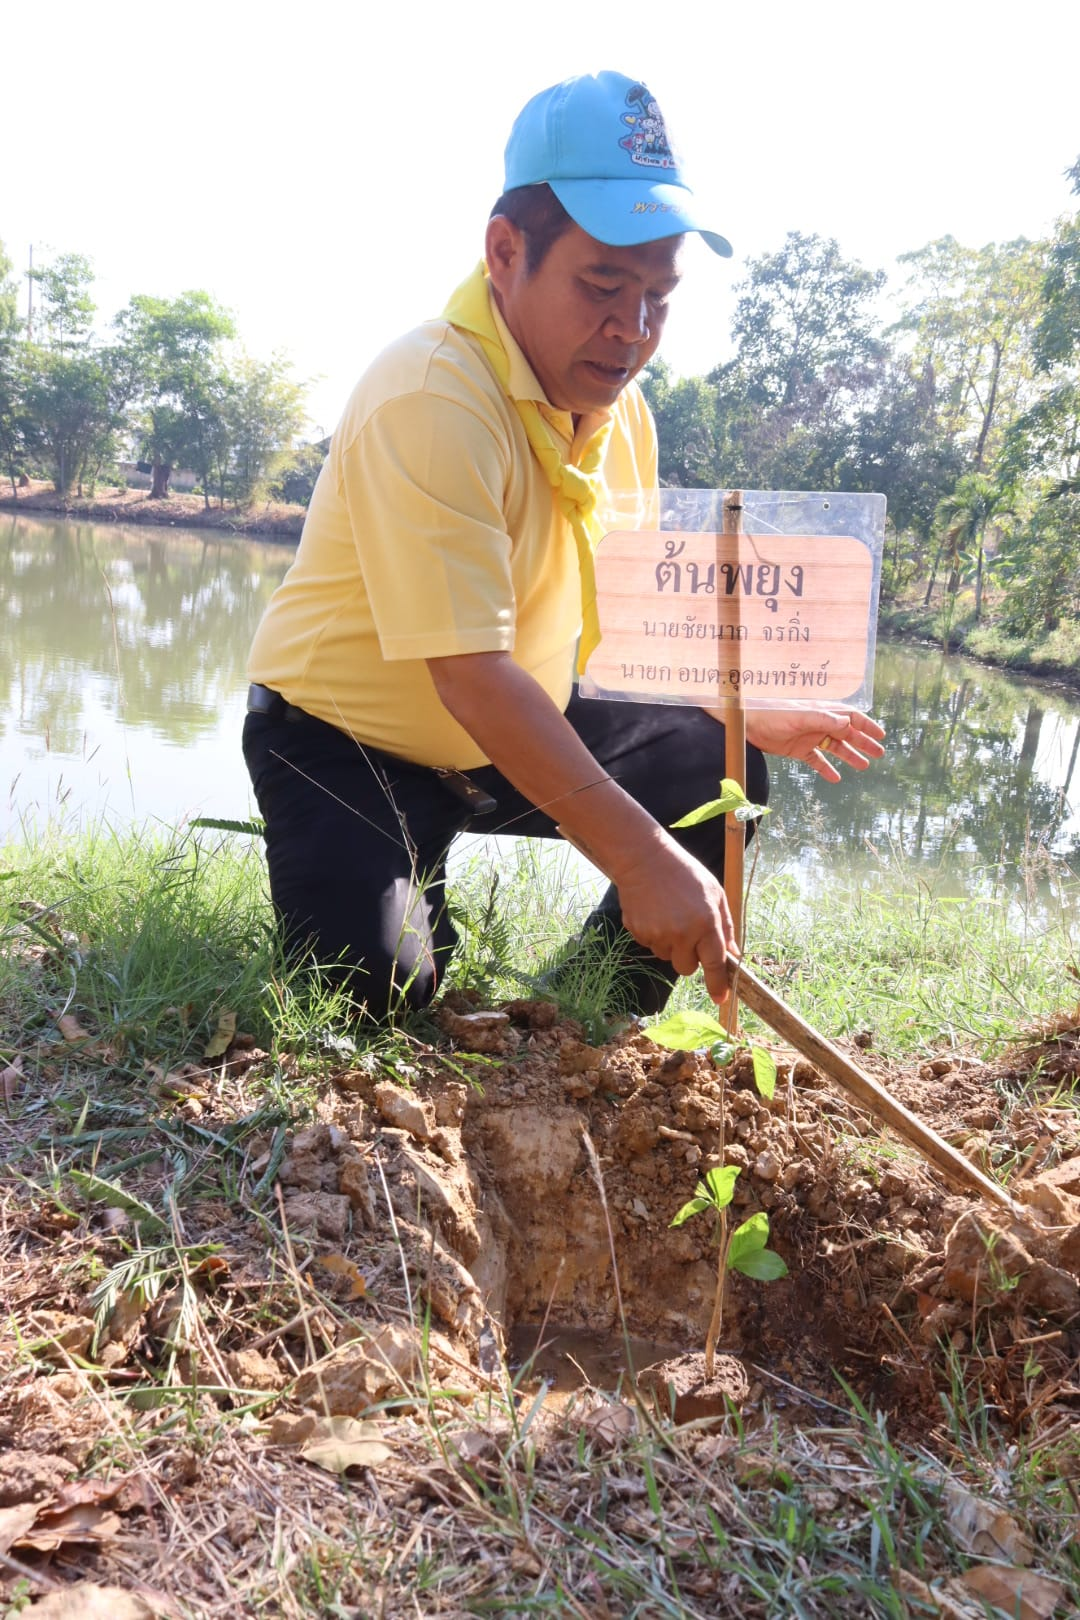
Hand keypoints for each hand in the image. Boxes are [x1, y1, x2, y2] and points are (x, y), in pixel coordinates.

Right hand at [613, 835, 737, 1006]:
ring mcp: (657, 934)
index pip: (713, 963)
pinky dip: (655, 935)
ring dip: (672, 945)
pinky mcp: (638, 932)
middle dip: (690, 958)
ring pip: (668, 957)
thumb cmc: (685, 873)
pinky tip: (655, 912)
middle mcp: (681, 932)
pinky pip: (651, 946)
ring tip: (670, 914)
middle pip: (687, 968)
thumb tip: (732, 954)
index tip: (721, 998)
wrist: (644, 859)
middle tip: (689, 933)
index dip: (718, 984)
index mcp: (705, 922)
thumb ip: (725, 925)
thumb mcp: (715, 893)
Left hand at [743, 708, 885, 783]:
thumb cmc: (772, 715)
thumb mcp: (800, 717)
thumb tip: (848, 723)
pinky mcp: (797, 750)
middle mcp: (818, 724)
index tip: (881, 736)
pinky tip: (836, 779)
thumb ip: (823, 719)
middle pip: (846, 734)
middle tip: (879, 754)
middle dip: (863, 742)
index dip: (866, 726)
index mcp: (821, 712)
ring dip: (849, 756)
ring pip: (834, 748)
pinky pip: (816, 761)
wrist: (746, 725)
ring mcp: (809, 737)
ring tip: (863, 766)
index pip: (850, 717)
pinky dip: (826, 769)